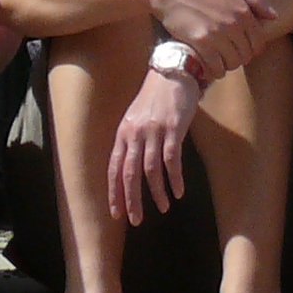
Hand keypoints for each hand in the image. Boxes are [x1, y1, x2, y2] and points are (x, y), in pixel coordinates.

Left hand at [109, 58, 198, 223]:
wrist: (173, 71)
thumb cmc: (155, 96)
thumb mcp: (136, 117)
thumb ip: (132, 140)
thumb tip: (131, 168)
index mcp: (123, 133)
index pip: (114, 169)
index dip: (114, 193)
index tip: (117, 214)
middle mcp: (135, 134)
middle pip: (129, 174)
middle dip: (132, 200)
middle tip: (136, 221)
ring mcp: (154, 131)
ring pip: (151, 170)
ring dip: (157, 193)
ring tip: (163, 208)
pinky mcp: (173, 129)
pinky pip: (172, 160)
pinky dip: (175, 178)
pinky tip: (179, 191)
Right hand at [153, 0, 273, 82]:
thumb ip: (256, 1)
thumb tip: (275, 17)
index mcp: (244, 11)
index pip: (259, 42)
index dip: (252, 50)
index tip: (242, 49)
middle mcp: (234, 24)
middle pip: (247, 55)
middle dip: (239, 58)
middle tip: (228, 56)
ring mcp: (218, 34)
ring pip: (233, 63)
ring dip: (227, 66)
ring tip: (219, 62)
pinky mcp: (201, 43)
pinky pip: (216, 67)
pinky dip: (215, 72)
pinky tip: (210, 68)